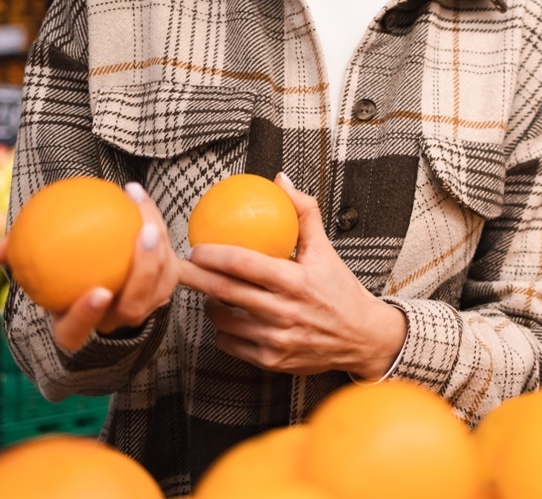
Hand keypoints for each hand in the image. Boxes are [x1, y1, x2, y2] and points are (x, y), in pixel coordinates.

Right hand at [0, 181, 179, 351]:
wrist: (92, 273)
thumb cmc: (55, 270)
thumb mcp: (32, 267)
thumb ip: (16, 257)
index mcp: (75, 327)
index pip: (78, 331)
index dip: (88, 316)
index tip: (98, 292)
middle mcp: (112, 323)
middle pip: (133, 307)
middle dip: (143, 274)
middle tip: (143, 234)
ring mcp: (142, 309)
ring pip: (159, 287)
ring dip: (159, 250)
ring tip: (147, 217)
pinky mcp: (162, 288)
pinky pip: (169, 263)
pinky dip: (160, 230)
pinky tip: (140, 197)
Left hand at [179, 173, 407, 379]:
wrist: (362, 338)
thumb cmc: (340, 289)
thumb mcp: (326, 249)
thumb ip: (303, 212)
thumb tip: (280, 180)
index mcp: (296, 280)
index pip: (243, 264)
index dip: (213, 255)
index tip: (195, 248)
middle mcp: (284, 311)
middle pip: (225, 291)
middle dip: (195, 278)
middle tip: (179, 267)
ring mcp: (276, 339)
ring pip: (223, 320)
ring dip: (209, 304)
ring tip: (208, 291)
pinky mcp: (272, 360)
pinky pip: (231, 344)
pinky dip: (223, 330)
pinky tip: (225, 317)